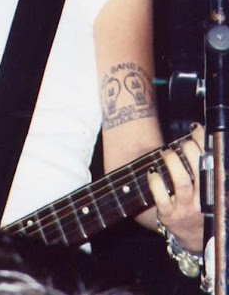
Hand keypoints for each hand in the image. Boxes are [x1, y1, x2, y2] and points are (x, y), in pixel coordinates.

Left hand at [147, 123, 204, 251]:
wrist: (197, 238)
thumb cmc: (202, 205)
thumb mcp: (209, 187)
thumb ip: (204, 164)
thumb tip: (197, 130)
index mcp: (216, 188)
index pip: (214, 162)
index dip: (204, 143)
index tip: (195, 129)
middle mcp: (205, 199)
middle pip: (201, 170)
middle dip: (189, 151)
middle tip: (181, 143)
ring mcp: (187, 208)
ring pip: (182, 182)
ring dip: (172, 163)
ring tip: (166, 153)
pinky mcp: (170, 215)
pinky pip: (161, 197)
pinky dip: (155, 182)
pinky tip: (152, 172)